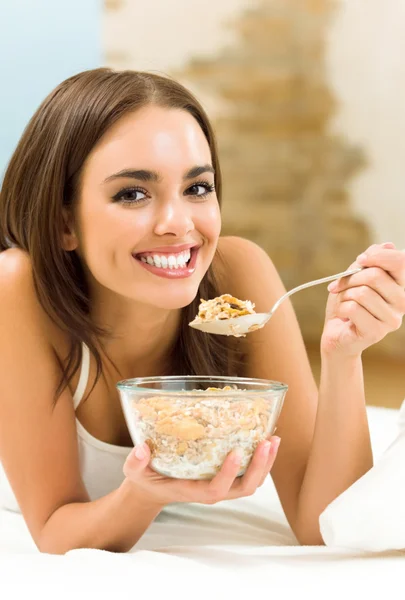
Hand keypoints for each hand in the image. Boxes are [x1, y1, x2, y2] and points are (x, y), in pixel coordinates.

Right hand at [123, 436, 280, 506]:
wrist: (153, 490)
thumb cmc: (146, 478)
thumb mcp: (135, 472)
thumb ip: (135, 462)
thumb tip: (141, 449)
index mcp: (192, 491)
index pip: (216, 489)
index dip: (229, 473)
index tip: (237, 451)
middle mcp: (212, 491)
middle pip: (243, 488)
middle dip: (259, 467)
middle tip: (267, 441)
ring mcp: (221, 486)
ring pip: (251, 482)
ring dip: (266, 463)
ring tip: (273, 438)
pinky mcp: (226, 477)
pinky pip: (249, 473)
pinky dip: (261, 460)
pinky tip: (266, 438)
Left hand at [321, 243, 404, 356]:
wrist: (336, 333)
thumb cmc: (347, 303)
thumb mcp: (354, 276)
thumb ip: (369, 261)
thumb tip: (386, 245)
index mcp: (400, 285)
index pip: (401, 261)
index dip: (378, 256)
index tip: (360, 260)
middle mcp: (402, 302)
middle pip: (375, 276)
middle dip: (350, 278)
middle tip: (340, 287)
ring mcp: (392, 319)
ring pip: (362, 293)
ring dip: (344, 295)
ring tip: (344, 303)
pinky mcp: (376, 332)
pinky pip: (353, 308)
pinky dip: (341, 307)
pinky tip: (343, 316)